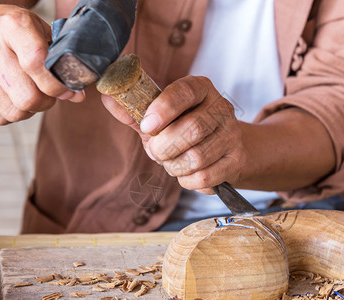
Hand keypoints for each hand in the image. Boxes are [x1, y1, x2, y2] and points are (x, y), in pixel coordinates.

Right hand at [0, 2, 83, 124]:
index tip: (67, 90)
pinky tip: (12, 96)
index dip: (57, 84)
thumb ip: (59, 60)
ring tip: (30, 92)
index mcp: (12, 26)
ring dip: (31, 109)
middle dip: (47, 101)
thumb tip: (77, 95)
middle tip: (49, 93)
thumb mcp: (37, 29)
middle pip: (29, 97)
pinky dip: (13, 113)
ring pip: (16, 112)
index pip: (36, 63)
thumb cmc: (8, 30)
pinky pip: (0, 118)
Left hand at [102, 75, 246, 193]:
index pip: (184, 92)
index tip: (147, 126)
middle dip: (164, 147)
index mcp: (201, 88)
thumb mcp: (161, 117)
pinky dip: (186, 180)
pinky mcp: (235, 160)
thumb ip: (136, 112)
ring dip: (174, 166)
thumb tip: (108, 99)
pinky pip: (204, 177)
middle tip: (155, 152)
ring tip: (171, 162)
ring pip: (197, 158)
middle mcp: (221, 108)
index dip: (163, 109)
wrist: (225, 148)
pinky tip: (185, 173)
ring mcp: (232, 134)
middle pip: (192, 129)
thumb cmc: (185, 129)